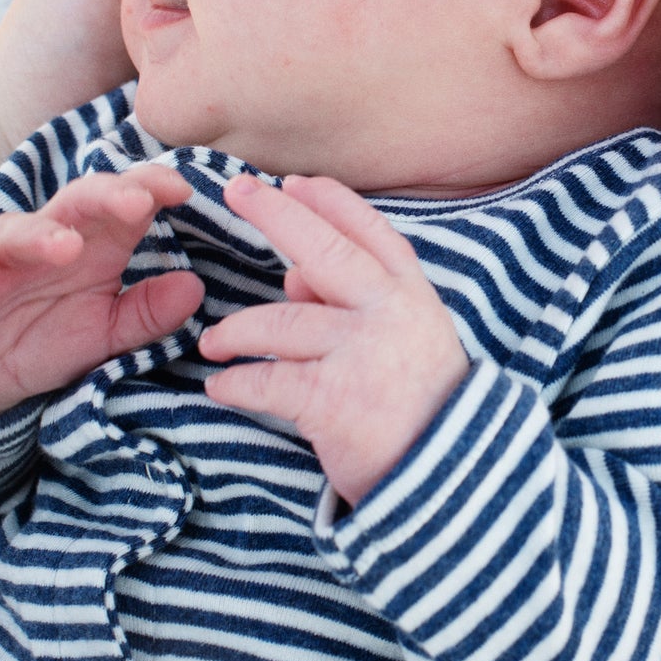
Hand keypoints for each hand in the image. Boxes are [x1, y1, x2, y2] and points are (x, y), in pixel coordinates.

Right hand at [0, 166, 204, 424]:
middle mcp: (47, 241)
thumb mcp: (104, 336)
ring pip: (18, 231)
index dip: (152, 189)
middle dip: (108, 196)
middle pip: (78, 202)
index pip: (125, 205)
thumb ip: (147, 314)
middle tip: (139, 202)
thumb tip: (196, 287)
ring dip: (42, 235)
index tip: (185, 190)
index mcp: (92, 247)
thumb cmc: (40, 341)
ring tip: (67, 247)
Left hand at [198, 173, 469, 504]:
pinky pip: (267, 380)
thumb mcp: (403, 341)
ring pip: (280, 321)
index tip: (293, 182)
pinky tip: (222, 387)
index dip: (331, 202)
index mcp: (410, 296)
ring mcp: (362, 353)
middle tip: (235, 192)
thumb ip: (354, 304)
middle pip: (324, 250)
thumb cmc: (416, 404)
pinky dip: (237, 383)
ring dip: (236, 331)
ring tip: (214, 344)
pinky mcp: (334, 400)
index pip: (370, 232)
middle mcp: (389, 314)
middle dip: (276, 215)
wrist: (446, 478)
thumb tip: (293, 278)